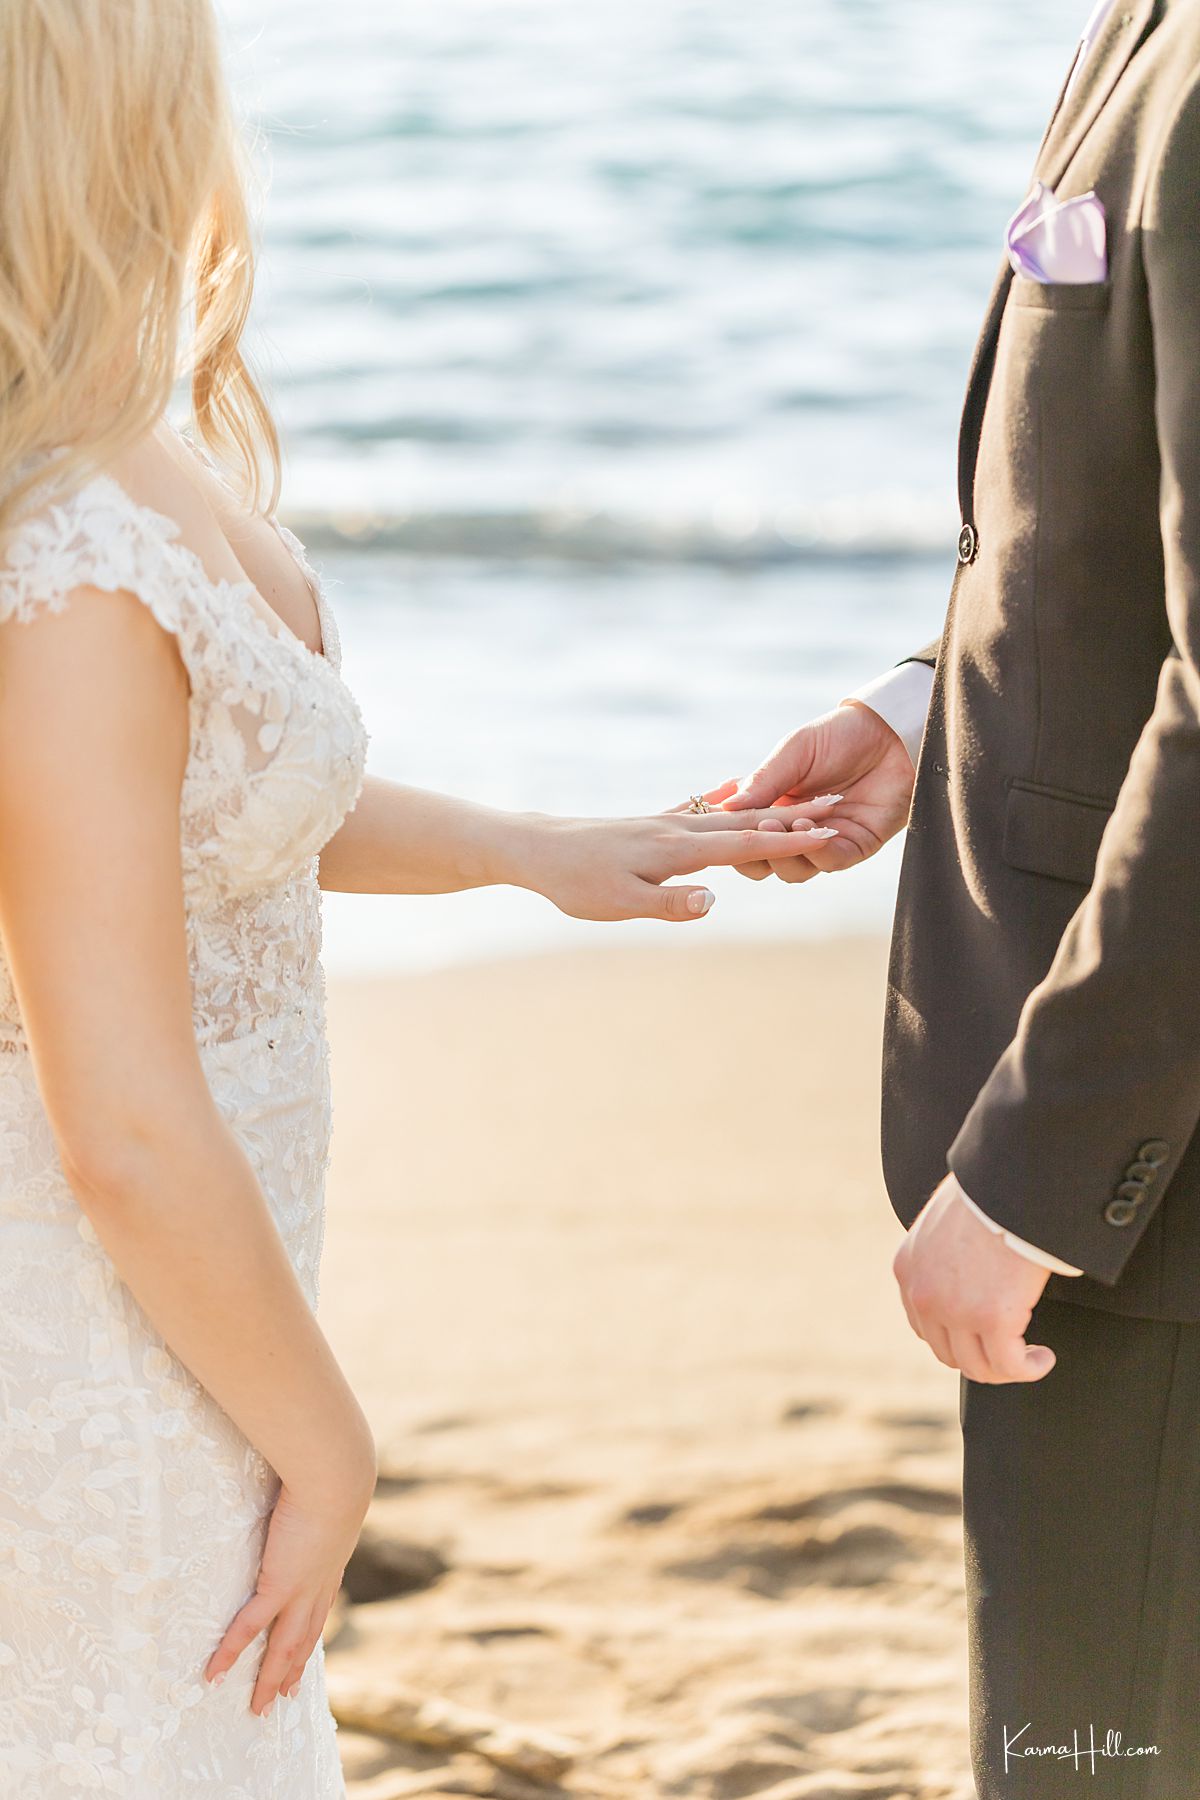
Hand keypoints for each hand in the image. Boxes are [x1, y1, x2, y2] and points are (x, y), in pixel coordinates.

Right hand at [204, 1464, 372, 1715]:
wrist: (336, 1477)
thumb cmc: (328, 1470)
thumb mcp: (323, 1488)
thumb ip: (309, 1493)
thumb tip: (299, 1479)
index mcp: (330, 1562)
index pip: (320, 1606)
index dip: (312, 1631)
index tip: (306, 1652)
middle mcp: (319, 1583)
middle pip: (305, 1637)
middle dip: (294, 1668)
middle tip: (285, 1697)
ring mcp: (300, 1590)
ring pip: (283, 1646)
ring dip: (270, 1679)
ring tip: (259, 1708)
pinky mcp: (278, 1585)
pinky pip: (248, 1628)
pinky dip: (230, 1653)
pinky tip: (213, 1675)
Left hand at [520, 806, 841, 921]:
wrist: (537, 848)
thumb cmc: (577, 883)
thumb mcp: (621, 903)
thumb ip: (670, 902)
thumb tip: (715, 900)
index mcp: (677, 849)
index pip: (744, 846)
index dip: (789, 843)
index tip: (831, 837)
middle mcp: (677, 828)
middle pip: (747, 822)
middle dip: (793, 817)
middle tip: (838, 808)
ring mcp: (665, 822)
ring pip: (728, 814)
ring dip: (769, 809)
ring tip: (804, 801)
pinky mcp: (652, 823)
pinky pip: (702, 809)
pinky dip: (729, 802)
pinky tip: (737, 791)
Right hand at [714, 699, 916, 882]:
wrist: (890, 732)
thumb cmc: (839, 735)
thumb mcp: (793, 751)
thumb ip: (763, 780)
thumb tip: (726, 807)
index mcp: (774, 805)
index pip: (742, 833)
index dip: (728, 832)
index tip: (718, 820)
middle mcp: (795, 829)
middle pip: (763, 861)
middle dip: (754, 850)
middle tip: (755, 827)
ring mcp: (824, 841)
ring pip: (793, 870)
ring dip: (784, 852)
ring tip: (780, 824)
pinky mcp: (855, 847)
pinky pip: (829, 863)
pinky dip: (816, 851)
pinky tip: (811, 827)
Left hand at [892, 1174, 1056, 1383]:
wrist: (1010, 1183)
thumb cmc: (988, 1193)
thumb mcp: (944, 1222)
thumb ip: (942, 1253)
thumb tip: (965, 1274)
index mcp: (907, 1268)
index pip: (924, 1326)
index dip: (958, 1338)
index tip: (984, 1336)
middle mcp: (923, 1295)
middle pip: (949, 1353)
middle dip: (982, 1358)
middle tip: (1011, 1350)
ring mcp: (955, 1310)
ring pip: (978, 1366)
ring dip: (1007, 1368)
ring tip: (1030, 1356)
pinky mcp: (992, 1318)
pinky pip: (1009, 1364)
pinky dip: (1028, 1367)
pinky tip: (1043, 1358)